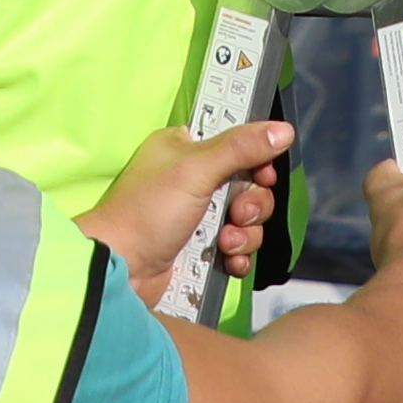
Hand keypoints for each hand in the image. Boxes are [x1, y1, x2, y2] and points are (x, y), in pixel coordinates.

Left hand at [82, 112, 291, 307]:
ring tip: (224, 242)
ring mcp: (198, 217)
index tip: (262, 174)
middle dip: (251, 204)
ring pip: (247, 220)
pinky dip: (238, 255)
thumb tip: (282, 131)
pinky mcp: (201, 249)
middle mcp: (193, 181)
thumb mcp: (194, 171)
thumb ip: (240, 148)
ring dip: (245, 233)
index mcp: (186, 150)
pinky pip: (238, 248)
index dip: (255, 160)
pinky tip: (228, 260)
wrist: (121, 271)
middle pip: (249, 185)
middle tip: (235, 214)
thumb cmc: (144, 214)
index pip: (237, 143)